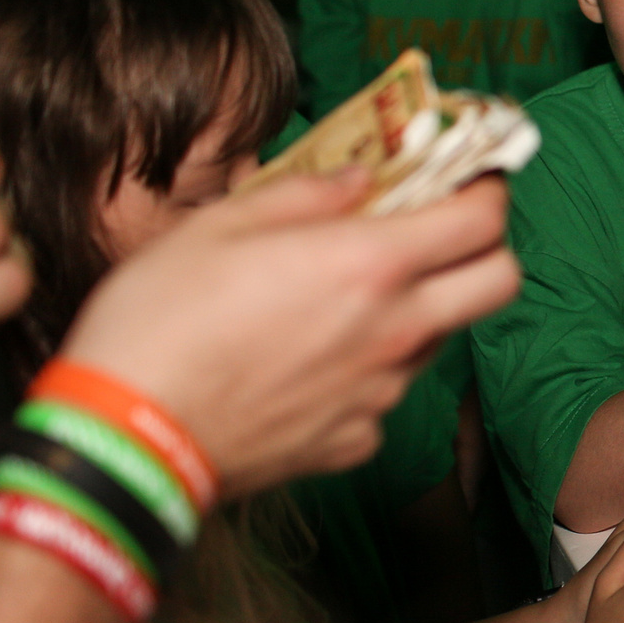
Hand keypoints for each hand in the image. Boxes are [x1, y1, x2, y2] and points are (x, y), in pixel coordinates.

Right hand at [57, 171, 519, 496]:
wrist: (124, 441)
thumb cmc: (158, 321)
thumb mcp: (218, 225)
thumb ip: (305, 194)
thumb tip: (358, 180)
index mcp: (370, 265)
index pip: (484, 221)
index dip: (490, 193)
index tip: (473, 181)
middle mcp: (395, 330)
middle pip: (499, 283)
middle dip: (487, 250)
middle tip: (443, 235)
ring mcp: (381, 392)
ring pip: (440, 339)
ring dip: (420, 311)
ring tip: (350, 300)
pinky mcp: (355, 441)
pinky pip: (384, 396)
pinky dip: (366, 374)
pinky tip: (308, 366)